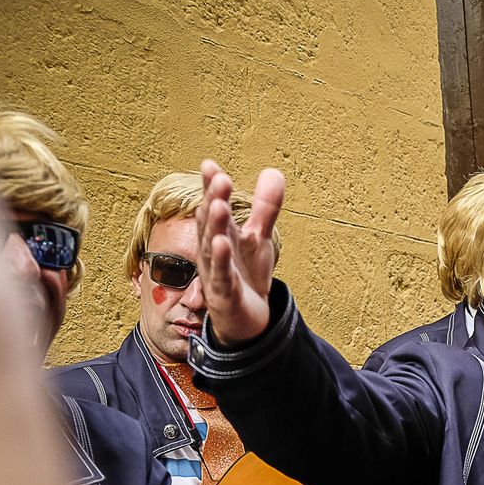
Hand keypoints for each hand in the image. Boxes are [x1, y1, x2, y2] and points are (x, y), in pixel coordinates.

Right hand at [194, 160, 283, 344]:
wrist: (246, 319)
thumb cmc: (246, 274)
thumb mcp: (258, 238)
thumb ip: (265, 207)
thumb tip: (273, 171)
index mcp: (222, 234)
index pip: (213, 207)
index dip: (211, 187)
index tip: (210, 165)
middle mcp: (213, 251)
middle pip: (210, 223)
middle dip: (213, 200)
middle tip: (219, 178)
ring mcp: (216, 273)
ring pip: (211, 248)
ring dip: (214, 226)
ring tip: (218, 204)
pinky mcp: (224, 295)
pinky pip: (221, 277)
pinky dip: (221, 261)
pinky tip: (222, 244)